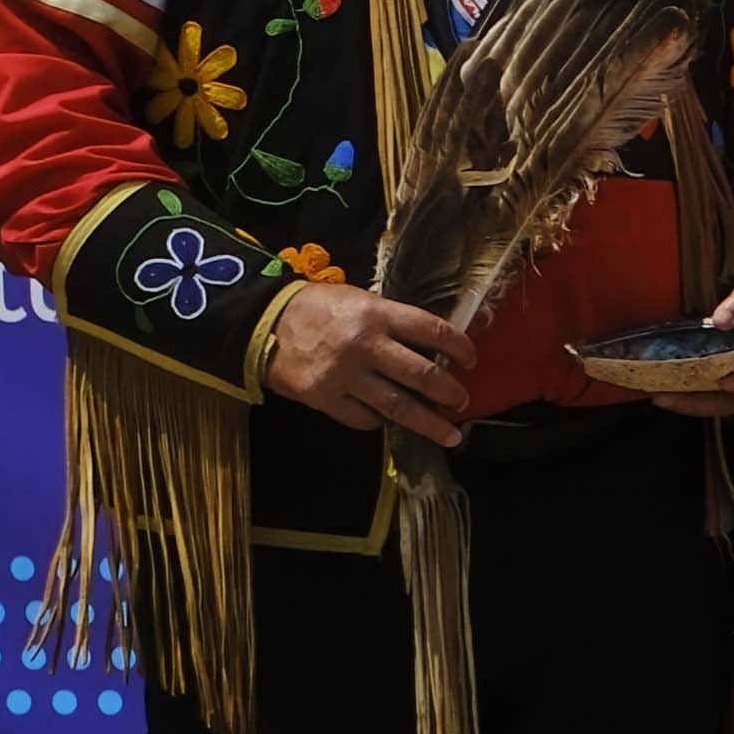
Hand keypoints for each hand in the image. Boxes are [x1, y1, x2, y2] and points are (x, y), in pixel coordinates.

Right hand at [256, 281, 472, 443]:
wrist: (263, 323)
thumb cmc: (318, 308)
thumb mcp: (358, 300)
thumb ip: (392, 321)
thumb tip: (431, 347)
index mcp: (376, 314)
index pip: (431, 330)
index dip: (458, 346)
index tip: (470, 359)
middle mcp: (364, 345)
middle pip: (421, 375)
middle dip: (449, 392)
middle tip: (463, 401)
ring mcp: (344, 375)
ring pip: (398, 406)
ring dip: (428, 422)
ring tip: (449, 433)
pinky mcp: (324, 398)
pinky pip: (364, 418)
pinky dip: (381, 422)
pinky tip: (392, 423)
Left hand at [621, 271, 733, 416]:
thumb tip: (720, 319)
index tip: (726, 382)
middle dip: (703, 403)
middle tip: (670, 397)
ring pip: (724, 404)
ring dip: (692, 405)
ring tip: (662, 398)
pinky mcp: (733, 381)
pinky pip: (715, 397)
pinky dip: (692, 399)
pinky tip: (669, 393)